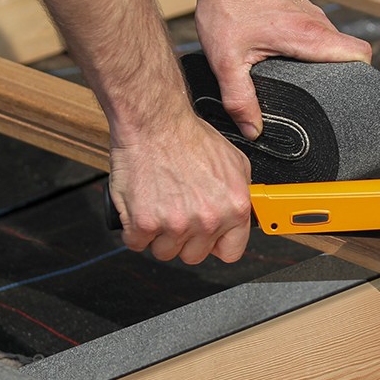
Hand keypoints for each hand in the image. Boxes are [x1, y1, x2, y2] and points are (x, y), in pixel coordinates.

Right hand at [108, 110, 251, 264]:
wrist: (155, 124)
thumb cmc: (189, 137)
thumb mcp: (235, 162)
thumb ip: (241, 193)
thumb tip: (244, 211)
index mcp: (234, 208)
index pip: (231, 252)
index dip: (216, 244)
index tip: (208, 237)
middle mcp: (208, 219)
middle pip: (194, 255)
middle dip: (185, 238)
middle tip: (177, 212)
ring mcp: (175, 224)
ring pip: (165, 251)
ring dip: (160, 235)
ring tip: (160, 206)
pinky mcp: (144, 223)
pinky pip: (137, 243)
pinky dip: (135, 229)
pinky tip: (142, 208)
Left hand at [194, 0, 371, 139]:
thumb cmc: (225, 7)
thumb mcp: (226, 61)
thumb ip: (239, 99)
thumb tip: (253, 131)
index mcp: (309, 36)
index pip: (360, 55)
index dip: (362, 78)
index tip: (347, 97)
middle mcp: (317, 23)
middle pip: (350, 55)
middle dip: (342, 78)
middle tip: (321, 99)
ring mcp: (311, 14)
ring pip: (333, 45)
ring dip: (325, 64)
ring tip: (303, 84)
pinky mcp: (301, 10)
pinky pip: (319, 36)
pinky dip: (312, 52)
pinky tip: (290, 63)